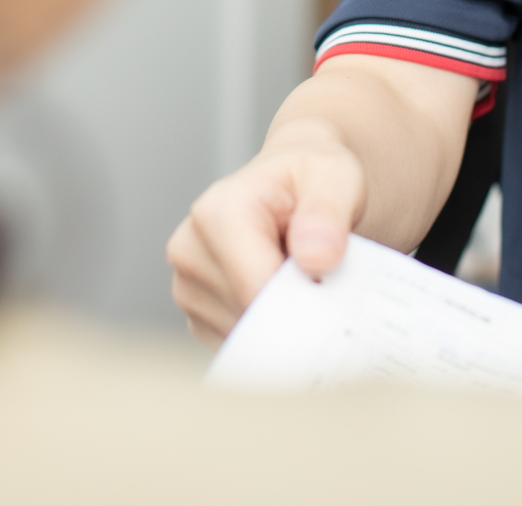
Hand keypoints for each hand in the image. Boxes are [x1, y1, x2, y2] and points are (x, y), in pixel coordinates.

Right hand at [166, 121, 367, 345]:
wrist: (295, 185)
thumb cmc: (310, 178)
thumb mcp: (333, 176)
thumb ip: (327, 212)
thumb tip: (315, 257)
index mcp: (217, 211)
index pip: (256, 287)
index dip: (301, 301)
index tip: (331, 298)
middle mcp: (190, 249)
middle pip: (250, 315)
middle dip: (294, 313)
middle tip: (325, 287)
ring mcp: (187, 285)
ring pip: (244, 337)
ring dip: (282, 324)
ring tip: (301, 282)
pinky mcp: (197, 314)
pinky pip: (239, 345)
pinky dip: (269, 334)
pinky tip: (284, 299)